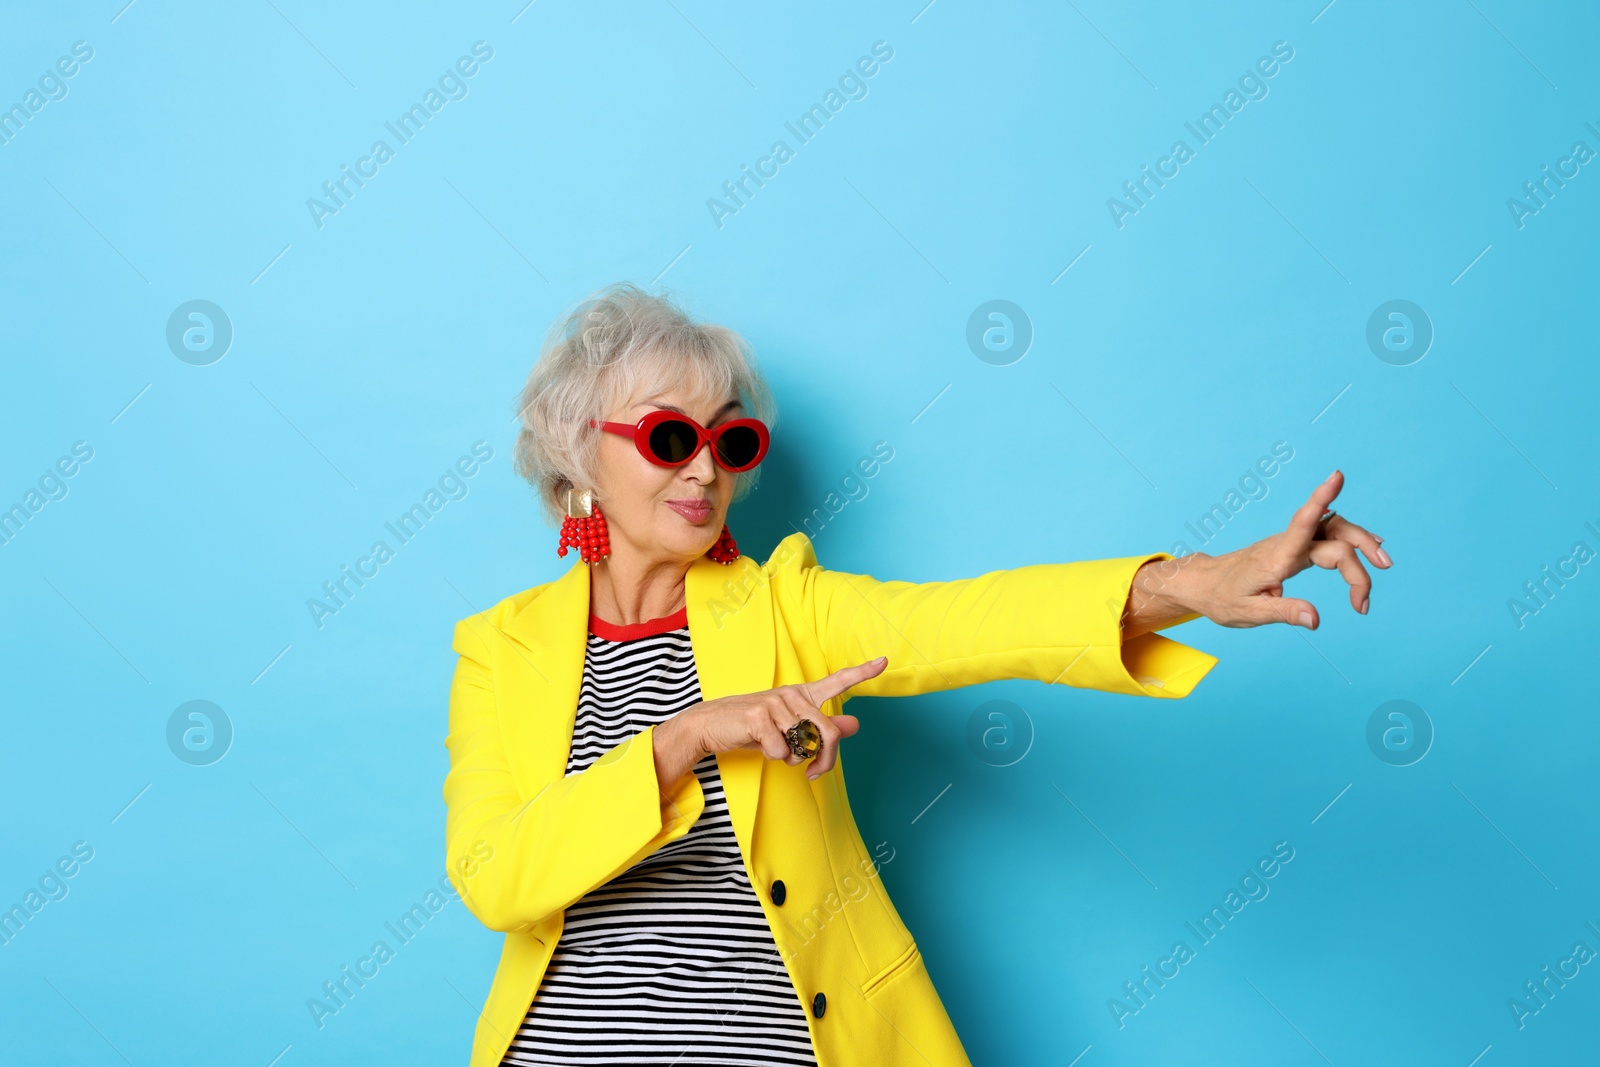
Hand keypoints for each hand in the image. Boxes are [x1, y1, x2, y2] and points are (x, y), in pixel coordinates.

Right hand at [679, 657, 882, 780]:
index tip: (884, 662)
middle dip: (825, 761)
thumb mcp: (790, 729)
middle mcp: (793, 694)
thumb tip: (855, 724)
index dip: (862, 673)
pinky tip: (759, 745)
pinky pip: (782, 751)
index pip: (838, 681)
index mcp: (803, 695)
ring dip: (792, 759)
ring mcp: (776, 703)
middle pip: (828, 733)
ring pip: (804, 745)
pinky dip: (773, 757)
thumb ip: (822, 728)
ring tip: (774, 748)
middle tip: (813, 773)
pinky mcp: (760, 716)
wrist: (712, 725)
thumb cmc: (755, 728)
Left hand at [1181, 469, 1391, 629]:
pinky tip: (1367, 552)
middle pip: (1334, 533)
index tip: (1337, 476)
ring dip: (1361, 544)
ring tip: (1381, 567)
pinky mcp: (1294, 548)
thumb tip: (1315, 619)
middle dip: (1362, 549)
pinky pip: (1328, 538)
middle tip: (1373, 588)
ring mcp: (1291, 543)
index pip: (1302, 522)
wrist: (1205, 584)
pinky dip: (1350, 544)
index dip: (1321, 499)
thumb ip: (1284, 613)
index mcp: (1276, 557)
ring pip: (1335, 531)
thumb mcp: (1248, 613)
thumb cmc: (1223, 597)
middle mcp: (1286, 544)